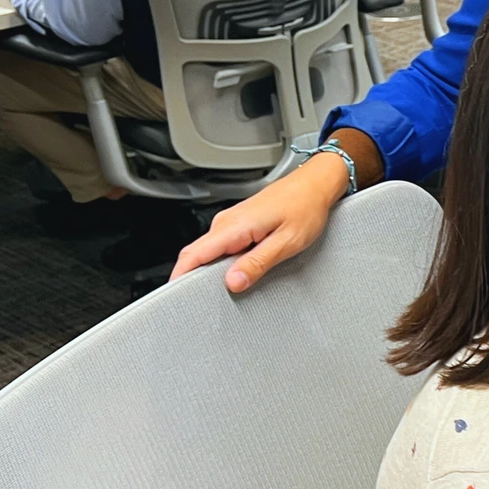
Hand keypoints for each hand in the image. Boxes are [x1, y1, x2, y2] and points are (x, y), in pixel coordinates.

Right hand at [171, 153, 346, 290]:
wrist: (315, 184)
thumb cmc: (305, 207)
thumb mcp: (286, 242)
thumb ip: (257, 263)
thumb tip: (233, 282)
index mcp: (233, 226)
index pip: (193, 255)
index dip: (179, 277)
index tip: (174, 297)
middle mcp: (227, 222)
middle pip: (196, 255)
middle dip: (193, 279)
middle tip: (201, 304)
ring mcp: (231, 222)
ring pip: (209, 252)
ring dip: (210, 271)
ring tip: (220, 291)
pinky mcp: (240, 224)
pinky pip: (221, 247)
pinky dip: (221, 262)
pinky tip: (234, 273)